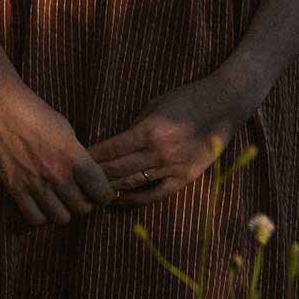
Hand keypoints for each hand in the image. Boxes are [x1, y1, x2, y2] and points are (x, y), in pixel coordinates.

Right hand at [0, 82, 115, 226]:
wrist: (5, 109)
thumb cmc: (38, 115)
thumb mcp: (68, 132)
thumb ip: (79, 157)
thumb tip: (88, 178)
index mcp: (75, 158)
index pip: (102, 193)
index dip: (104, 195)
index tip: (100, 193)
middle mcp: (58, 175)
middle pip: (83, 209)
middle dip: (85, 204)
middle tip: (78, 195)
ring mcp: (36, 184)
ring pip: (61, 218)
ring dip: (64, 211)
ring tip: (60, 201)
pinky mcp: (15, 188)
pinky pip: (35, 218)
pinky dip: (41, 215)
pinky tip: (41, 204)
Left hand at [88, 71, 257, 205]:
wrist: (224, 104)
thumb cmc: (187, 99)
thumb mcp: (155, 105)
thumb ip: (135, 127)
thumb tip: (112, 145)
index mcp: (149, 131)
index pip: (110, 149)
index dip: (91, 157)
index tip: (75, 160)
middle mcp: (159, 152)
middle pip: (117, 169)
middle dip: (94, 175)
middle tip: (76, 181)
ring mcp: (173, 167)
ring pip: (133, 184)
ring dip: (110, 188)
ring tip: (92, 192)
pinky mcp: (185, 177)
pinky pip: (155, 194)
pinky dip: (135, 199)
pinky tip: (120, 200)